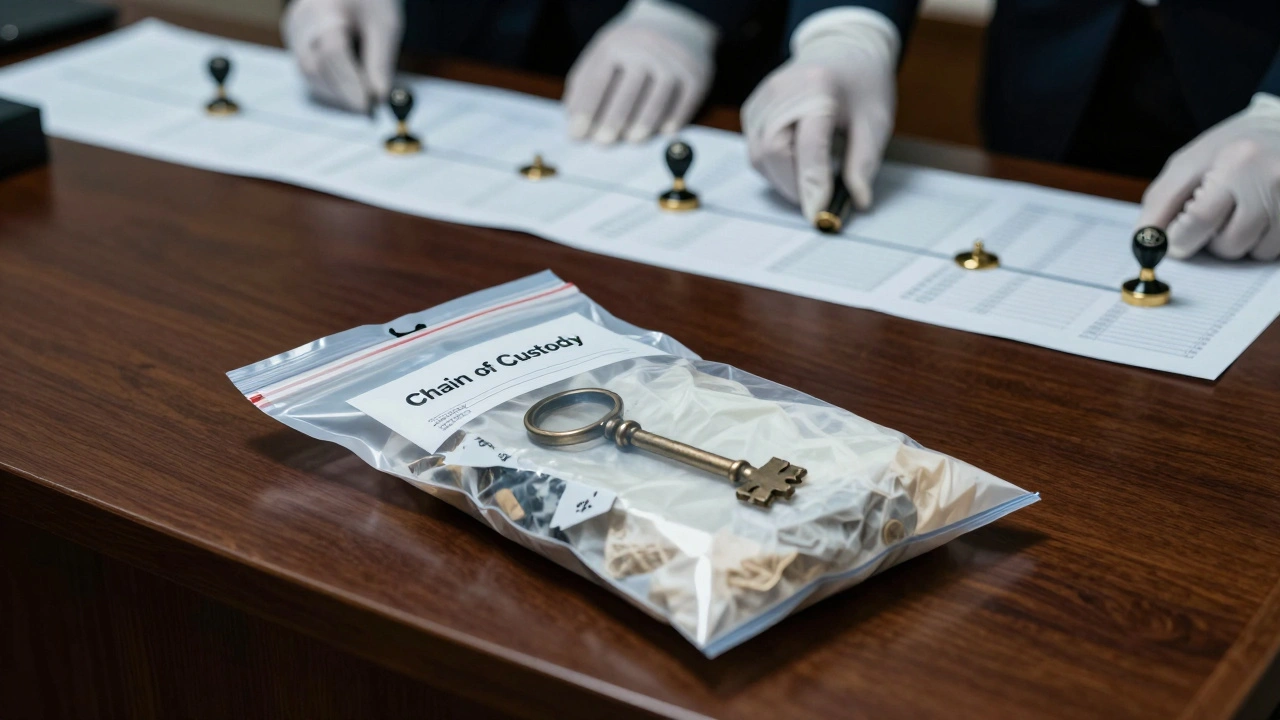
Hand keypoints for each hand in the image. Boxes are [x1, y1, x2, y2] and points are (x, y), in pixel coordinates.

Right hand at [282, 0, 401, 113]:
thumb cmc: (370, 1)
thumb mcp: (385, 25)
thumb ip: (381, 61)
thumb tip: (379, 99)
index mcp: (324, 9)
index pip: (333, 52)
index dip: (349, 82)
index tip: (368, 106)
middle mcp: (302, 21)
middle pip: (315, 66)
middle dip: (343, 92)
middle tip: (367, 109)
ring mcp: (293, 32)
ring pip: (308, 73)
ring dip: (335, 93)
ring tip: (361, 98)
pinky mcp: (294, 41)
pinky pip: (307, 71)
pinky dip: (328, 85)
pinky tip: (347, 88)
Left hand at [563, 0, 716, 143]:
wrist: (675, 22)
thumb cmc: (630, 48)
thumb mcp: (603, 53)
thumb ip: (585, 85)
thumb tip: (573, 122)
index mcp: (616, 44)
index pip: (597, 82)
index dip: (586, 111)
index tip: (577, 135)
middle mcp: (645, 50)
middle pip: (627, 93)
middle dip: (613, 121)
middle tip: (603, 142)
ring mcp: (673, 62)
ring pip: (657, 101)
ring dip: (643, 125)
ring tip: (632, 140)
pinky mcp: (697, 75)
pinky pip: (684, 104)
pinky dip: (673, 120)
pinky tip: (663, 131)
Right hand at [741, 8, 897, 220]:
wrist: (841, 49)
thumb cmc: (861, 85)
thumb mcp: (876, 121)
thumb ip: (865, 162)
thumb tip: (857, 201)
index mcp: (819, 88)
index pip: (809, 145)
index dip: (811, 184)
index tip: (818, 214)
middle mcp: (783, 90)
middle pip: (773, 153)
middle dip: (792, 186)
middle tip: (816, 202)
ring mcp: (762, 98)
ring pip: (758, 156)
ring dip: (781, 180)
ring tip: (808, 183)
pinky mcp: (752, 109)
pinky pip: (754, 150)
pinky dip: (772, 167)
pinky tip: (794, 165)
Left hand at [1137, 93, 1279, 260]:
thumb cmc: (1229, 148)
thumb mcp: (1188, 163)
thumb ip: (1161, 202)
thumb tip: (1145, 242)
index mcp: (1237, 162)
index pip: (1199, 220)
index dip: (1178, 239)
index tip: (1172, 241)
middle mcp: (1271, 178)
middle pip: (1228, 244)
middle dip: (1210, 241)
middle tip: (1210, 218)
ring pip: (1253, 252)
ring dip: (1238, 242)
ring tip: (1239, 212)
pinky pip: (1274, 251)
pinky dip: (1261, 241)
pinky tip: (1261, 215)